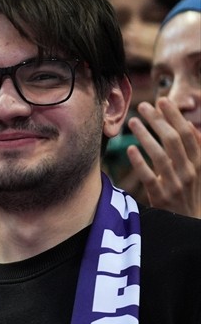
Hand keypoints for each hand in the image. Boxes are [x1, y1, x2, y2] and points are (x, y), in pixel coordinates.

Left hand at [126, 99, 200, 216]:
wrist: (187, 222)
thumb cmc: (189, 192)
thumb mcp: (197, 170)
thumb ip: (194, 150)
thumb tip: (189, 126)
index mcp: (198, 162)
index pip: (187, 134)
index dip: (174, 116)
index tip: (162, 100)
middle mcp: (189, 171)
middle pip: (173, 140)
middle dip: (158, 120)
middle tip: (143, 106)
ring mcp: (175, 184)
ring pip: (160, 155)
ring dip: (146, 136)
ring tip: (132, 121)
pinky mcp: (161, 197)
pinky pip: (149, 177)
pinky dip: (140, 162)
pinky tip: (130, 149)